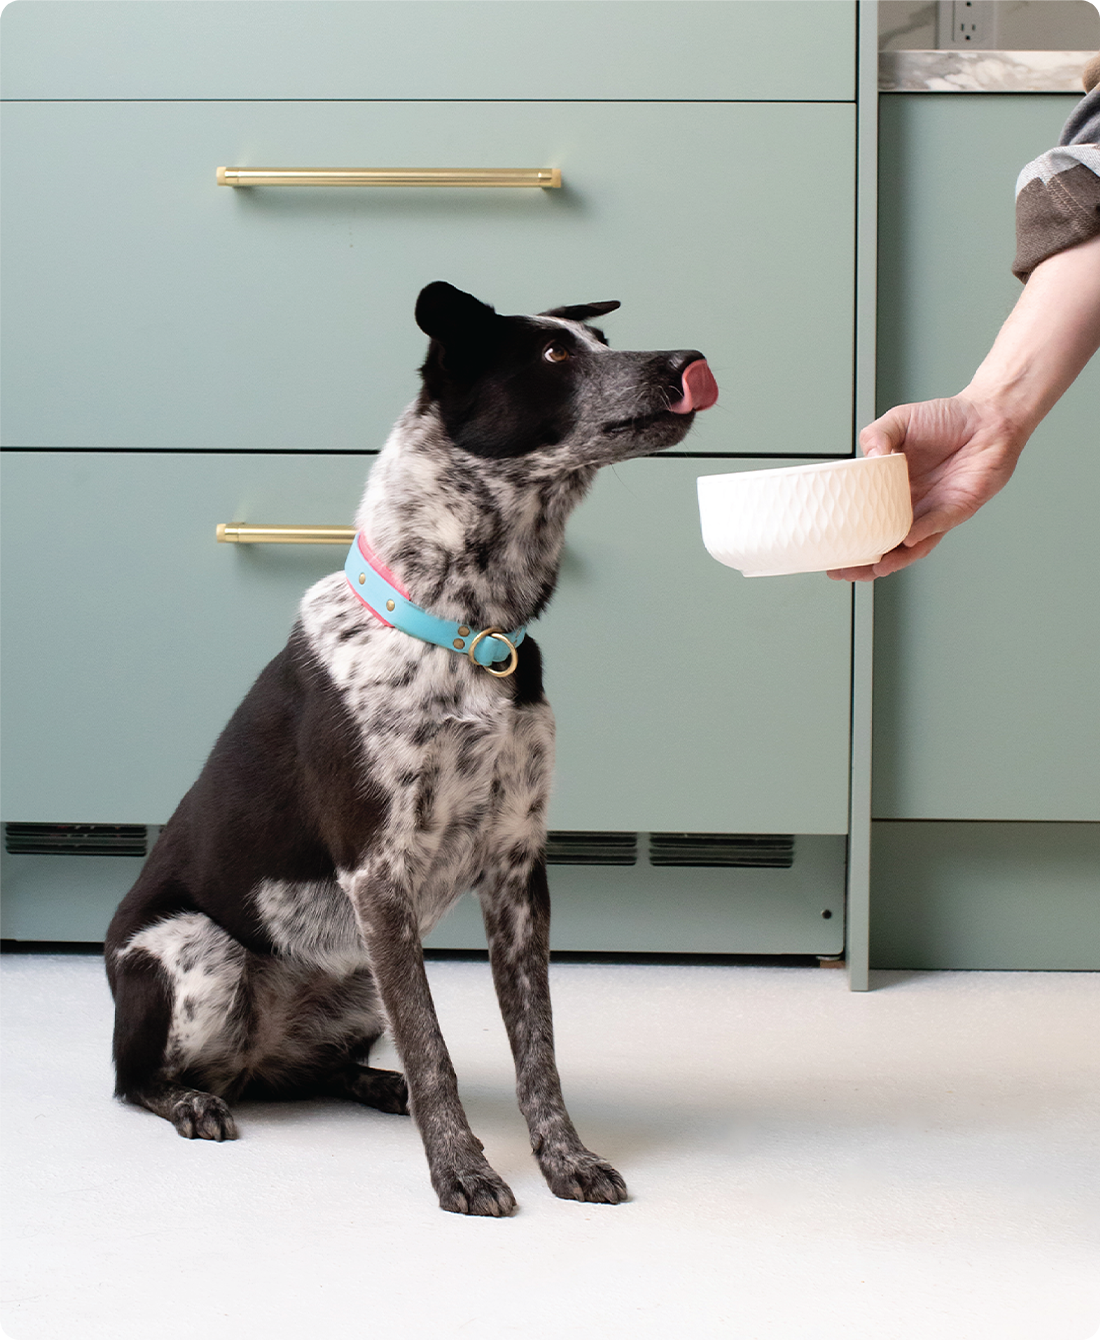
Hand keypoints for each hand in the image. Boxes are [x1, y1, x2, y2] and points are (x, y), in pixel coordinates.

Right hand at [827, 394, 1029, 580]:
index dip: (849, 538)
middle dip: (862, 562)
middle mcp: (912, 506)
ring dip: (891, 560)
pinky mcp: (958, 509)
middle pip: (883, 543)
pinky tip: (906, 540)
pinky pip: (937, 525)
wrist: (988, 417)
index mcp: (894, 489)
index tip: (828, 551)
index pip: (866, 520)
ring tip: (872, 568)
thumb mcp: (898, 421)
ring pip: (910, 546)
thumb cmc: (948, 419)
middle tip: (840, 571)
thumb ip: (875, 435)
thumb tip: (866, 458)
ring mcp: (934, 511)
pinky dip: (922, 534)